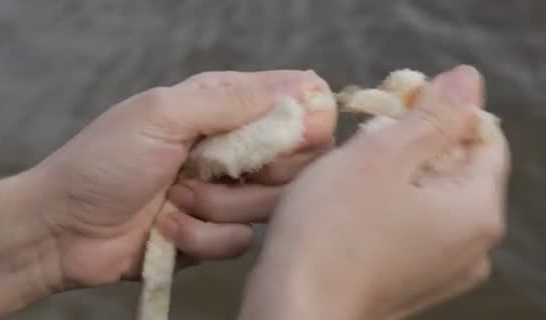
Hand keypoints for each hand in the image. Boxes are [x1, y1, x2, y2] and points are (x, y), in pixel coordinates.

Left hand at [29, 70, 336, 288]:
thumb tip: (305, 87)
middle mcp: (233, 148)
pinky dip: (201, 238)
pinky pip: (241, 241)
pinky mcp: (215, 235)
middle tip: (208, 169)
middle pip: (295, 161)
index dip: (300, 124)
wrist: (62, 229)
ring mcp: (227, 194)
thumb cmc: (105, 161)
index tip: (285, 141)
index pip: (293, 106)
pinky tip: (167, 229)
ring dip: (218, 206)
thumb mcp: (164, 115)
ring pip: (270, 205)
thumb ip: (233, 101)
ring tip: (174, 198)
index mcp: (224, 107)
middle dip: (255, 172)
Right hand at [238, 66, 509, 319]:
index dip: (442, 110)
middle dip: (414, 143)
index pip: (484, 136)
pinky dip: (388, 207)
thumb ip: (433, 116)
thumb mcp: (381, 154)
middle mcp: (474, 248)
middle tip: (363, 139)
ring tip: (351, 174)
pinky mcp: (412, 283)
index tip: (394, 106)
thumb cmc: (332, 229)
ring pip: (430, 198)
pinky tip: (349, 208)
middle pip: (457, 169)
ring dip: (396, 174)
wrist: (294, 310)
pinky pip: (412, 228)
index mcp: (478, 212)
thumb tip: (468, 81)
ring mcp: (443, 271)